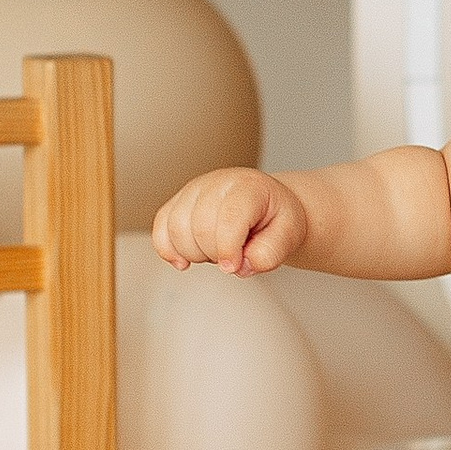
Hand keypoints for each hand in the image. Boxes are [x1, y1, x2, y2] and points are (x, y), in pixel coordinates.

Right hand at [152, 167, 306, 275]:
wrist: (268, 204)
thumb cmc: (276, 217)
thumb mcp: (290, 234)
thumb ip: (271, 252)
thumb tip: (242, 265)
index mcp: (248, 187)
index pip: (228, 219)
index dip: (229, 250)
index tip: (236, 266)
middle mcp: (216, 183)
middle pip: (199, 228)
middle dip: (215, 255)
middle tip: (235, 255)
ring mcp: (193, 190)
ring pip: (175, 230)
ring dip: (194, 254)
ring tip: (217, 251)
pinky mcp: (177, 202)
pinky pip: (160, 229)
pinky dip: (168, 250)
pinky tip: (184, 261)